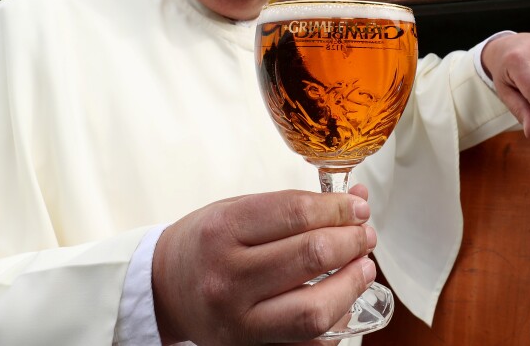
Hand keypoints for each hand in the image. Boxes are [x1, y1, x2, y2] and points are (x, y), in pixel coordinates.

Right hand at [152, 185, 376, 344]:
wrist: (164, 287)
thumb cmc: (206, 243)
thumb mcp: (240, 209)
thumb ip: (297, 205)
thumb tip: (358, 198)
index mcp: (223, 230)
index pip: (297, 213)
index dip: (339, 209)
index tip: (358, 207)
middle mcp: (227, 277)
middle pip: (311, 255)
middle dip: (352, 241)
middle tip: (364, 235)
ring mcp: (238, 320)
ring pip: (314, 310)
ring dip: (352, 284)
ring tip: (363, 266)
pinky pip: (308, 342)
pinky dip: (335, 320)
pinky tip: (341, 299)